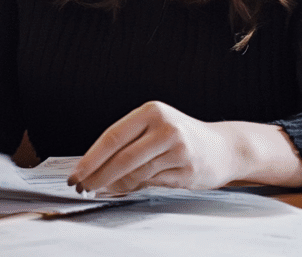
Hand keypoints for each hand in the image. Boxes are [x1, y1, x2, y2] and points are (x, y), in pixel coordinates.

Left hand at [67, 101, 301, 192]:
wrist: (225, 147)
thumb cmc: (181, 138)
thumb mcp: (155, 128)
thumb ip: (128, 144)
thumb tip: (94, 168)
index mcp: (152, 111)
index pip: (113, 136)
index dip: (91, 158)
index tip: (76, 173)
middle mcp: (165, 127)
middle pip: (121, 157)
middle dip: (97, 175)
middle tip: (82, 186)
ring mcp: (178, 148)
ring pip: (135, 172)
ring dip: (112, 184)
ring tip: (99, 189)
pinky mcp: (187, 169)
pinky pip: (151, 183)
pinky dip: (132, 188)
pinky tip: (122, 190)